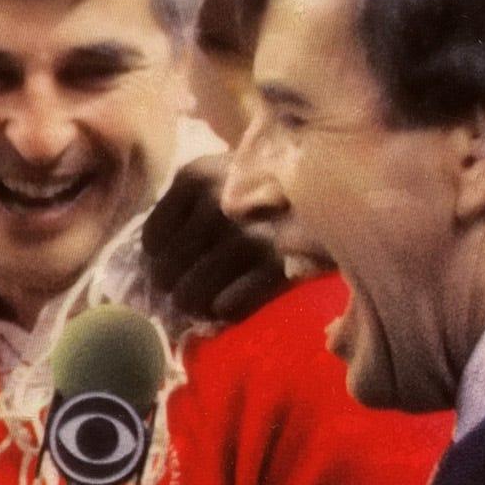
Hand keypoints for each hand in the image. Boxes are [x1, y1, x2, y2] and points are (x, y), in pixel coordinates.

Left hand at [143, 153, 289, 321]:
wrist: (332, 183)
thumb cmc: (263, 183)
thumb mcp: (218, 175)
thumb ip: (185, 206)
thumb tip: (152, 260)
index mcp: (195, 177)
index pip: (152, 239)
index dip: (158, 257)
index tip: (174, 259)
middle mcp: (218, 203)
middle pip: (166, 271)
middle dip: (174, 285)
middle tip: (185, 289)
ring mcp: (249, 235)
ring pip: (192, 294)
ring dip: (196, 304)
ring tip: (204, 302)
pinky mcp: (278, 264)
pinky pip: (230, 306)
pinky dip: (226, 310)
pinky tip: (230, 303)